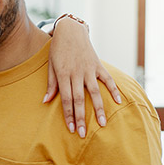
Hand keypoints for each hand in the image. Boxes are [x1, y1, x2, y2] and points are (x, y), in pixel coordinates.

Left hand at [43, 17, 121, 137]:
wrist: (70, 30)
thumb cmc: (57, 50)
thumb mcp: (50, 65)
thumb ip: (51, 84)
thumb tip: (45, 101)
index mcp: (63, 74)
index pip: (66, 99)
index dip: (68, 114)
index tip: (71, 128)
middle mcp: (76, 73)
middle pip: (79, 99)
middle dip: (81, 117)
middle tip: (83, 133)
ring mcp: (88, 69)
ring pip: (95, 92)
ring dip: (98, 109)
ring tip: (102, 124)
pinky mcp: (97, 64)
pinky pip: (107, 79)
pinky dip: (113, 90)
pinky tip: (118, 102)